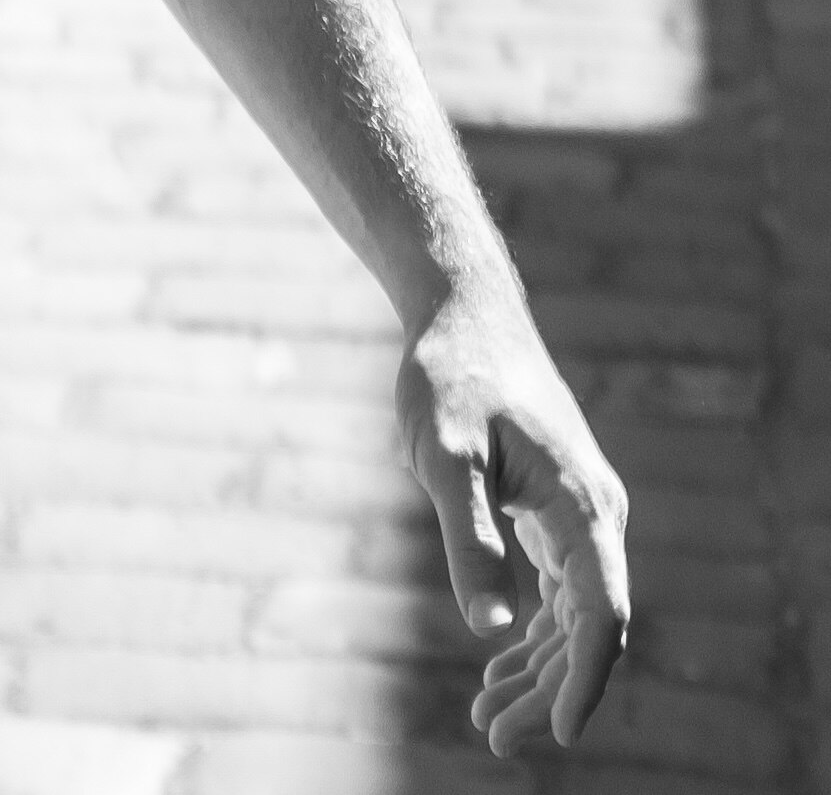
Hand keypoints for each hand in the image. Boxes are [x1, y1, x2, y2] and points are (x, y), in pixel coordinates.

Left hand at [396, 286, 630, 754]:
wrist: (463, 314)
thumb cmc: (451, 377)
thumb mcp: (447, 456)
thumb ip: (470, 537)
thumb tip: (493, 628)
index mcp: (585, 509)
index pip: (603, 616)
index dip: (586, 681)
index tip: (560, 734)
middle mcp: (597, 518)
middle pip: (590, 629)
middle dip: (550, 690)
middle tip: (495, 736)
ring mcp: (579, 515)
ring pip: (575, 616)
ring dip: (541, 670)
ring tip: (490, 718)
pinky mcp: (555, 509)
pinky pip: (560, 590)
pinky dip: (536, 632)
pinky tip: (501, 663)